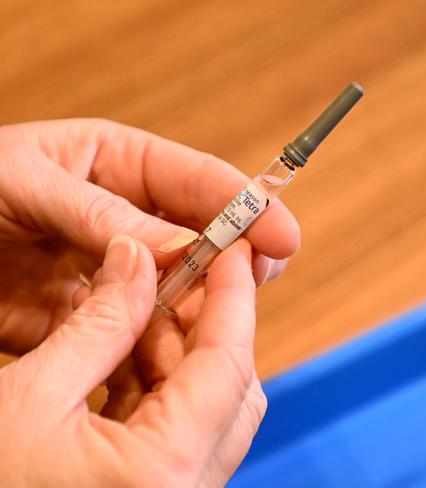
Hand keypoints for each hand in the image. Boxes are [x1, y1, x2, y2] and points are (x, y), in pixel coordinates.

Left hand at [0, 118, 298, 354]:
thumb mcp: (25, 183)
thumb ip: (102, 215)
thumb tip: (177, 249)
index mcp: (116, 163)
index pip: (198, 180)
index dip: (246, 206)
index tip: (283, 234)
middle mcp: (123, 215)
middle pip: (200, 240)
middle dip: (231, 264)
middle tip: (256, 286)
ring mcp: (110, 267)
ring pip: (174, 291)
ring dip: (193, 312)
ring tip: (202, 335)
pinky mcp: (89, 313)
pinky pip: (135, 330)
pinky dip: (154, 346)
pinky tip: (163, 359)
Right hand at [0, 235, 264, 485]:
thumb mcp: (29, 397)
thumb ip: (98, 323)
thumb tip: (137, 258)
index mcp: (164, 471)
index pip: (228, 364)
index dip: (234, 298)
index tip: (235, 249)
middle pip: (229, 386)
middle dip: (204, 323)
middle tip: (173, 273)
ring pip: (207, 406)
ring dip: (177, 352)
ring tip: (137, 306)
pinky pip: (179, 431)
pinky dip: (158, 386)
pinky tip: (123, 352)